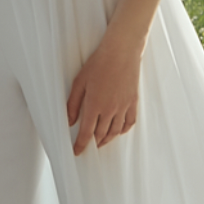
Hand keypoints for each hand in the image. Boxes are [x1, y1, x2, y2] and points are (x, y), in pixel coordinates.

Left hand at [66, 34, 141, 155]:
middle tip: (88, 146)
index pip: (86, 133)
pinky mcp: (133, 102)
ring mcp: (123, 107)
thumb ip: (73, 104)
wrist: (122, 51)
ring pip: (115, 132)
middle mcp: (110, 109)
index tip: (77, 152)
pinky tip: (118, 131)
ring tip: (101, 142)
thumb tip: (70, 121)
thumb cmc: (99, 63)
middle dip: (93, 142)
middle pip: (101, 135)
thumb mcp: (79, 82)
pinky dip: (123, 131)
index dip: (81, 145)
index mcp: (95, 105)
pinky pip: (129, 123)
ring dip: (107, 139)